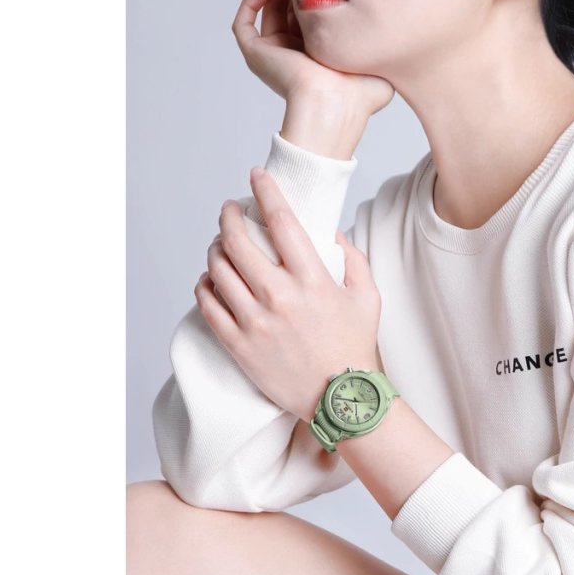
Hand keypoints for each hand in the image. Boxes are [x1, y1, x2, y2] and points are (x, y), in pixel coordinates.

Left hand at [195, 167, 382, 422]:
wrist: (340, 398)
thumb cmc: (354, 347)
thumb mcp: (368, 296)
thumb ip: (353, 258)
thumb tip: (330, 232)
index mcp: (312, 280)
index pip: (280, 221)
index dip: (266, 191)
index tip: (258, 176)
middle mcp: (279, 297)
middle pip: (237, 240)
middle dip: (229, 216)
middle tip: (231, 210)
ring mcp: (255, 322)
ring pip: (217, 269)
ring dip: (215, 248)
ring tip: (222, 245)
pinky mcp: (238, 344)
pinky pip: (208, 303)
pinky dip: (205, 284)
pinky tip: (212, 279)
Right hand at [232, 0, 393, 118]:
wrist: (335, 106)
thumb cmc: (357, 97)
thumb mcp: (378, 70)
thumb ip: (377, 52)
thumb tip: (385, 37)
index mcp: (318, 58)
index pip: (311, 20)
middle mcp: (294, 56)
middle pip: (288, 10)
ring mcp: (274, 55)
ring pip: (267, 12)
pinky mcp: (257, 55)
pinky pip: (243, 24)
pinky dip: (250, 2)